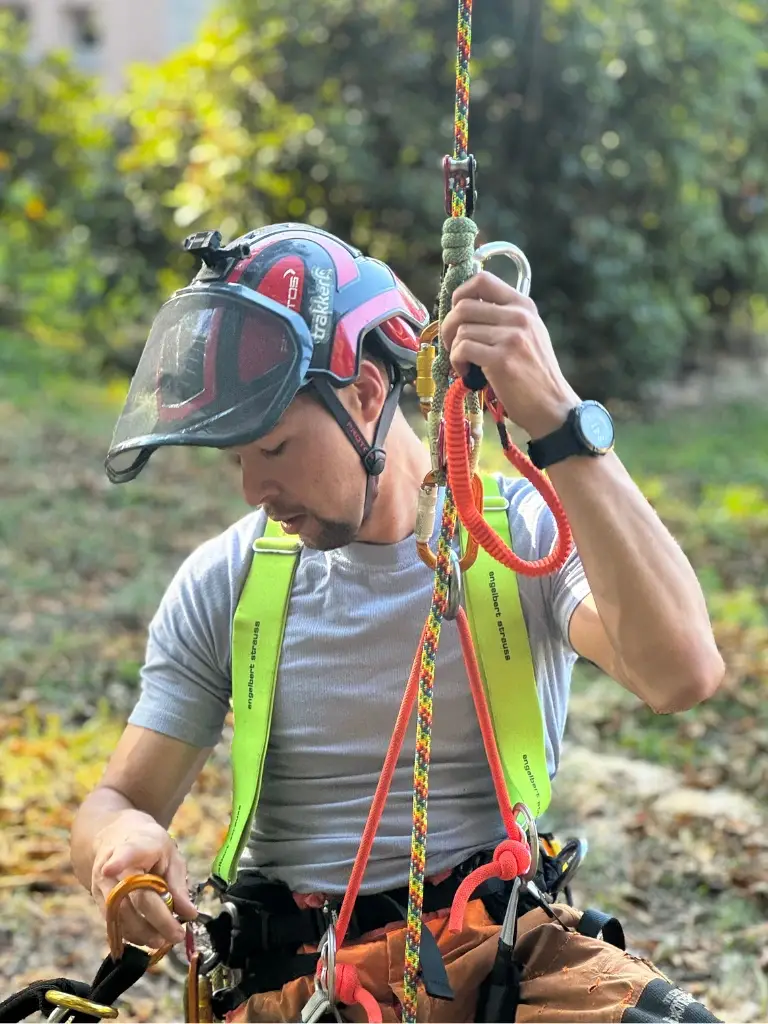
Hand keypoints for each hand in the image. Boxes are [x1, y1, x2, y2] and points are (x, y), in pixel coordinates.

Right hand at [90, 810, 196, 948]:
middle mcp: (110, 865)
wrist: (119, 838)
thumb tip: (190, 914)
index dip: (119, 861)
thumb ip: (178, 885)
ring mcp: (101, 884)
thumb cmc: (149, 847)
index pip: (126, 854)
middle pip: (130, 898)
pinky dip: (132, 934)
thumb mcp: (171, 855)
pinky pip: (113, 923)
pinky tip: (148, 937)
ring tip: (164, 940)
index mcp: (136, 845)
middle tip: (176, 935)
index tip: (109, 869)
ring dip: (143, 933)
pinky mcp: (97, 900)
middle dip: (155, 920)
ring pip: (119, 916)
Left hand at [440, 271, 580, 438]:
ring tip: (464, 362)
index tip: (456, 313)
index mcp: (524, 305)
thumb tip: (465, 308)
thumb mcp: (528, 334)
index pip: (482, 280)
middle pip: (464, 306)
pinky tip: (466, 372)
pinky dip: (457, 362)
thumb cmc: (534, 374)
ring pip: (461, 330)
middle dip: (448, 326)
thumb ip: (503, 318)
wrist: (552, 406)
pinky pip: (463, 349)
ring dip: (454, 348)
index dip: (460, 293)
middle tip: (452, 344)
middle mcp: (519, 316)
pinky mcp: (502, 359)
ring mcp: (511, 337)